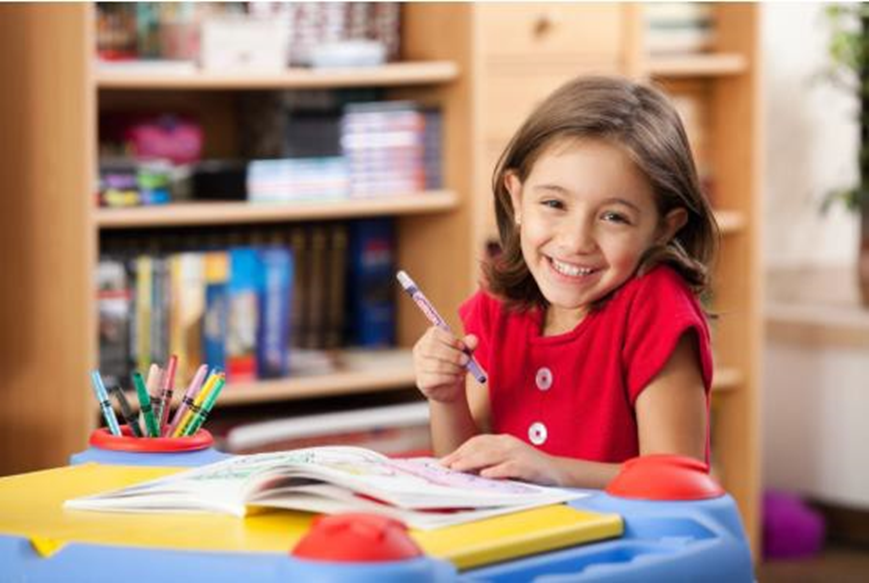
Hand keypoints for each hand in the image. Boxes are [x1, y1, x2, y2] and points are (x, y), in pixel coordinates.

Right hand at [412, 327, 477, 402]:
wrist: (451, 386)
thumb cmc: (456, 363)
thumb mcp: (464, 352)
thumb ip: (469, 345)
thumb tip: (474, 339)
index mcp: (429, 337)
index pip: (434, 333)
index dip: (450, 339)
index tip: (462, 347)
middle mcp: (420, 350)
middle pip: (432, 348)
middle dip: (453, 355)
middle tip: (466, 361)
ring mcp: (419, 366)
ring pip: (436, 364)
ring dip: (454, 368)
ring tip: (462, 370)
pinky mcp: (422, 381)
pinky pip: (436, 378)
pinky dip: (451, 378)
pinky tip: (456, 378)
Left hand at [440, 434, 562, 485]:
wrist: (557, 473)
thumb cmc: (528, 470)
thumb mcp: (506, 463)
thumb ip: (488, 463)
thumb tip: (463, 470)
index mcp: (502, 441)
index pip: (476, 442)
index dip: (459, 450)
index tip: (444, 461)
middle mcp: (508, 443)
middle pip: (480, 447)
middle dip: (460, 456)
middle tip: (445, 466)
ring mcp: (518, 453)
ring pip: (491, 455)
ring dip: (472, 462)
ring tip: (457, 469)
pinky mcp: (527, 465)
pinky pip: (509, 467)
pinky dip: (496, 471)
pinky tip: (485, 476)